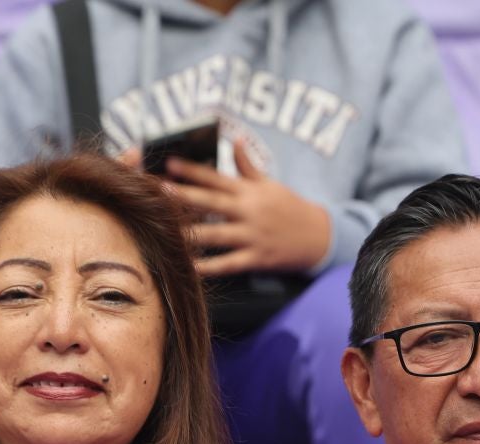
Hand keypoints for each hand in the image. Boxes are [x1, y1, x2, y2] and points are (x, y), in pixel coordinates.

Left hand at [164, 141, 330, 275]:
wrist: (319, 237)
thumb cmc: (290, 208)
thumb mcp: (271, 184)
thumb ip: (248, 165)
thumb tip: (235, 139)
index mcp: (250, 192)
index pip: (216, 177)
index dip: (192, 170)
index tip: (169, 163)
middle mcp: (249, 212)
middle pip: (211, 203)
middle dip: (184, 197)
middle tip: (159, 192)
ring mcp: (252, 236)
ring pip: (216, 235)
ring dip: (191, 232)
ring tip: (166, 230)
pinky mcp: (257, 259)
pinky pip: (229, 264)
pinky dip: (210, 267)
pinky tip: (190, 267)